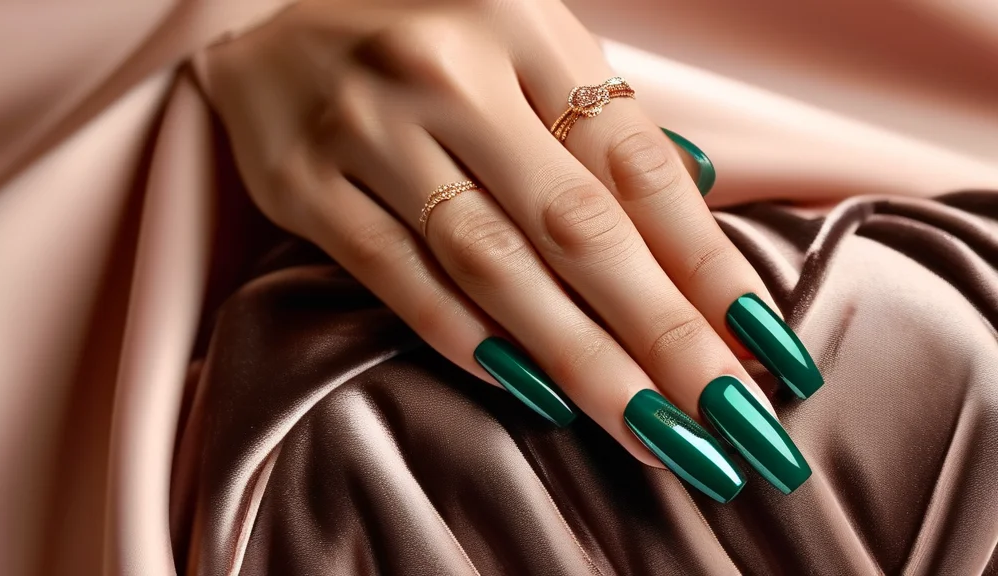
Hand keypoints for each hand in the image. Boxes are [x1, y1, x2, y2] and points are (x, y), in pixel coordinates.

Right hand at [198, 0, 821, 500]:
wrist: (271, 19)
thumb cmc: (427, 38)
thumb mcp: (525, 46)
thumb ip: (603, 126)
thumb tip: (699, 223)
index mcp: (524, 25)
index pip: (636, 165)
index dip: (706, 263)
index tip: (763, 347)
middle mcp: (447, 70)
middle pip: (576, 225)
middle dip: (662, 333)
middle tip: (728, 420)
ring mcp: (367, 127)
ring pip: (491, 263)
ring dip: (579, 357)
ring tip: (650, 430)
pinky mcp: (302, 184)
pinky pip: (396, 274)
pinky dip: (468, 337)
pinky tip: (533, 391)